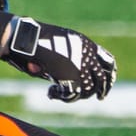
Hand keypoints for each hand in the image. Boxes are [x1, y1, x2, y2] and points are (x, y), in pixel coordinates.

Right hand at [0, 14, 117, 101]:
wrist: (26, 38)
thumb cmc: (36, 38)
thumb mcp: (59, 43)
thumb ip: (70, 58)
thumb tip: (71, 77)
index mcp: (86, 44)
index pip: (108, 61)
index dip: (110, 73)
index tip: (108, 82)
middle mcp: (86, 55)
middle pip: (102, 78)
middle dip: (102, 89)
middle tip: (100, 97)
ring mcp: (80, 66)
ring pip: (87, 89)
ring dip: (75, 95)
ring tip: (58, 92)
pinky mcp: (70, 77)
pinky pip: (72, 95)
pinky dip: (61, 97)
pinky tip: (50, 93)